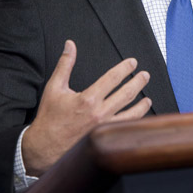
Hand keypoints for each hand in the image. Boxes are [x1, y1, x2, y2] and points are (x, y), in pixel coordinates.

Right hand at [22, 40, 150, 175]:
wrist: (44, 147)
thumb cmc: (49, 118)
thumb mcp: (54, 87)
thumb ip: (65, 64)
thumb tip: (70, 45)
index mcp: (88, 99)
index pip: (113, 78)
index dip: (125, 68)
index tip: (133, 63)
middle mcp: (99, 113)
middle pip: (127, 94)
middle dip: (138, 82)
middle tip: (145, 75)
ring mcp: (104, 128)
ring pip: (131, 114)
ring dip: (142, 105)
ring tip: (148, 99)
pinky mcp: (104, 138)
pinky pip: (125, 129)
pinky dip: (135, 122)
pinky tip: (138, 118)